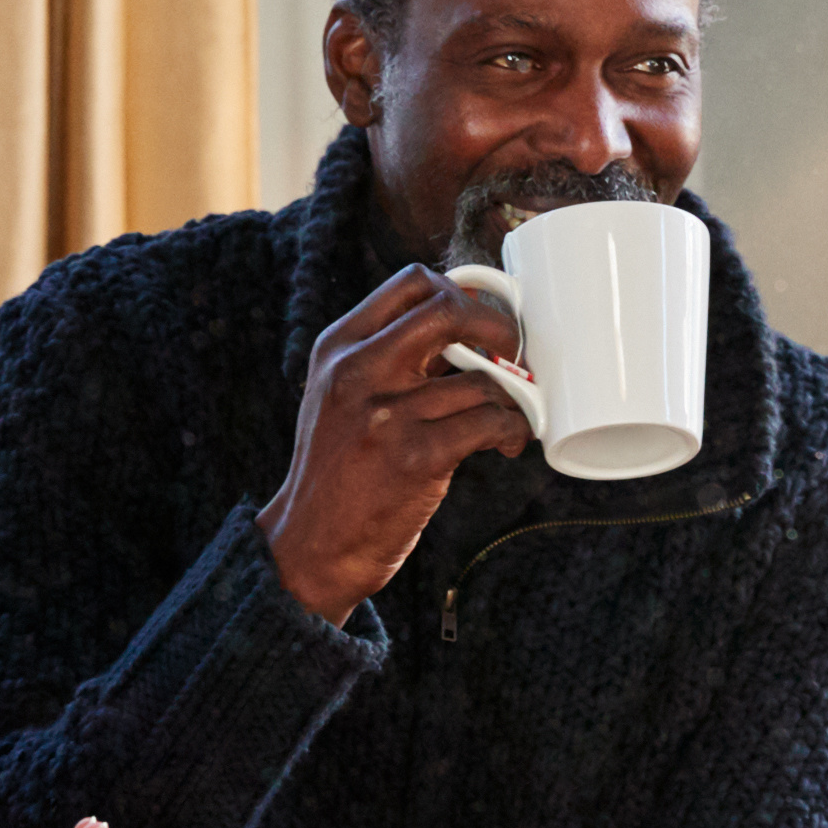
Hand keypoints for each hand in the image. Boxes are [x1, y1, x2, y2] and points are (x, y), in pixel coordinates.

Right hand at [259, 264, 535, 620]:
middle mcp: (358, 371)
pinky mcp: (416, 456)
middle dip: (498, 326)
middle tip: (514, 352)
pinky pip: (488, 422)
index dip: (463, 291)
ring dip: (511, 398)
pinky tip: (507, 444)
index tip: (484, 317)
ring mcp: (386, 413)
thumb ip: (384, 356)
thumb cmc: (337, 471)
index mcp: (339, 347)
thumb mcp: (338, 395)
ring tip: (510, 418)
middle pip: (448, 310)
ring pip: (480, 378)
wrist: (312, 545)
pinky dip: (511, 431)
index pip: (411, 283)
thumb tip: (462, 327)